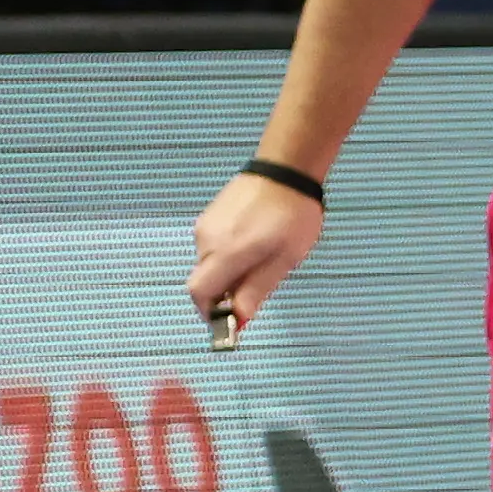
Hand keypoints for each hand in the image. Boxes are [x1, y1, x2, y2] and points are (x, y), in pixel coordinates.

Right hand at [187, 166, 323, 333]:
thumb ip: (257, 290)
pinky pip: (212, 248)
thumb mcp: (284, 260)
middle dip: (223, 295)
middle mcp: (206, 240)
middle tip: (254, 291)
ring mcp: (205, 226)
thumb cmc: (292, 216)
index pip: (199, 293)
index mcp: (224, 252)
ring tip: (261, 261)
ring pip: (208, 265)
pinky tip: (253, 246)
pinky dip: (226, 259)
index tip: (231, 321)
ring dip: (227, 275)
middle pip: (203, 281)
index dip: (211, 313)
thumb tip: (239, 319)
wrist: (286, 171)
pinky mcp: (209, 217)